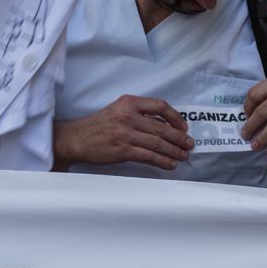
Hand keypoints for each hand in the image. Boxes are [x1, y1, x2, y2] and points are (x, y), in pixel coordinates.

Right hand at [53, 95, 192, 170]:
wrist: (77, 138)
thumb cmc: (99, 125)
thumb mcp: (119, 110)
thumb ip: (139, 114)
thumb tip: (166, 124)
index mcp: (129, 102)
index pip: (160, 106)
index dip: (176, 117)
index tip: (183, 126)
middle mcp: (128, 116)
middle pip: (162, 127)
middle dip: (179, 137)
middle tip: (189, 144)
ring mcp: (126, 134)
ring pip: (158, 143)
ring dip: (174, 151)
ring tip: (183, 155)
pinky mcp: (123, 150)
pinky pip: (149, 156)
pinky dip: (163, 161)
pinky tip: (170, 164)